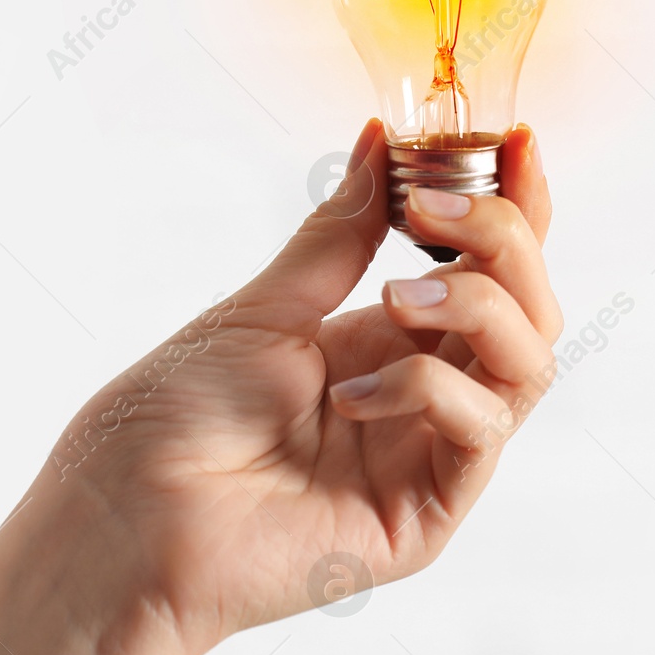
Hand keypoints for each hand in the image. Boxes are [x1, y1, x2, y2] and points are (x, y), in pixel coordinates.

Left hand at [0, 120, 560, 654]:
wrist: (125, 513)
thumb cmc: (177, 417)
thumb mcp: (268, 304)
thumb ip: (342, 232)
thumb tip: (381, 142)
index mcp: (393, 340)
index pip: (491, 267)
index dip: (518, 204)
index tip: (518, 141)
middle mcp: (427, 391)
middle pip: (529, 306)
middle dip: (504, 237)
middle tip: (432, 206)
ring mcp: (432, 451)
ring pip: (529, 361)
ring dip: (477, 303)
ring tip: (396, 293)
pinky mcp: (430, 510)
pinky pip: (481, 429)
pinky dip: (427, 387)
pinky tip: (353, 395)